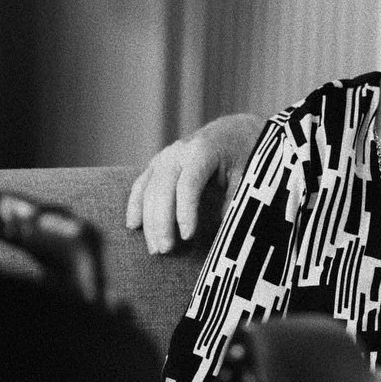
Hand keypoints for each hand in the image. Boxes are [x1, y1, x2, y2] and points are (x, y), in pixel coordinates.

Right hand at [125, 113, 264, 253]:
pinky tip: (133, 225)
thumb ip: (234, 199)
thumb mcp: (247, 174)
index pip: (188, 184)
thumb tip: (224, 231)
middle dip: (162, 222)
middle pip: (163, 189)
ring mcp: (165, 157)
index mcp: (203, 151)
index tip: (188, 236)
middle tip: (166, 250)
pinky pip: (141, 185)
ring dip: (148, 221)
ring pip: (148, 190)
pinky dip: (136, 205)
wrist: (234, 131)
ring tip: (155, 249)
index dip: (185, 212)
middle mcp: (179, 152)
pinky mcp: (158, 164)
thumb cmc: (244, 155)